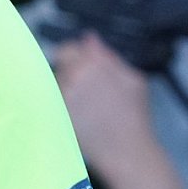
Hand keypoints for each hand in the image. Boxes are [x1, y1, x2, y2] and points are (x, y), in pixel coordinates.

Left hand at [53, 32, 161, 180]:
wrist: (127, 150)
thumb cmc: (135, 116)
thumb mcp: (133, 80)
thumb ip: (110, 57)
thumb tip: (90, 38)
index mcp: (96, 62)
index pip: (72, 46)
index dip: (77, 54)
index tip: (83, 63)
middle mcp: (76, 73)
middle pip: (60, 59)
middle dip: (70, 67)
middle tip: (85, 85)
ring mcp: (64, 91)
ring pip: (56, 77)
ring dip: (66, 83)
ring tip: (86, 102)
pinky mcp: (57, 108)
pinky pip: (53, 96)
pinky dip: (62, 100)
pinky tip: (80, 112)